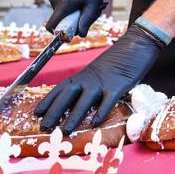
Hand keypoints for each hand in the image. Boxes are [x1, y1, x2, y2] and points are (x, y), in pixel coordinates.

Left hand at [34, 21, 166, 132]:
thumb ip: (91, 83)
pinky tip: (94, 124)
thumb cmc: (120, 59)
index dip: (48, 101)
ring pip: (84, 101)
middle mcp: (89, 78)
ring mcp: (103, 82)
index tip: (36, 113)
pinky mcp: (119, 85)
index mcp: (83, 74)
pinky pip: (108, 101)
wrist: (138, 43)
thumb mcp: (100, 69)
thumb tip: (82, 99)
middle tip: (44, 127)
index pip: (60, 89)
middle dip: (54, 112)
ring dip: (73, 116)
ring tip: (65, 130)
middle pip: (67, 95)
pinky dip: (101, 112)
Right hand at [45, 0, 107, 37]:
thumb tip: (80, 35)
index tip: (74, 30)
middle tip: (92, 11)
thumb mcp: (94, 2)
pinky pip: (62, 4)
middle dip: (75, 19)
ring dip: (75, 11)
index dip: (61, 33)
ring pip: (62, 12)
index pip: (52, 26)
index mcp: (62, 4)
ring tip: (88, 0)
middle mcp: (53, 0)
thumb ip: (86, 19)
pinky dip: (71, 4)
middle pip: (61, 20)